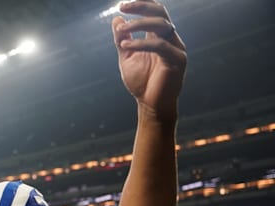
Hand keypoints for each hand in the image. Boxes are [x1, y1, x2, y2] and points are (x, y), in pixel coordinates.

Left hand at [112, 0, 185, 117]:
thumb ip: (122, 39)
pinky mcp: (178, 60)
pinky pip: (160, 45)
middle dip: (141, 6)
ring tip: (121, 30)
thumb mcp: (127, 57)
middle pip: (160, 12)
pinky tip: (126, 45)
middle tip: (123, 7)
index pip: (154, 12)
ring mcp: (176, 48)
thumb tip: (117, 18)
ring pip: (162, 25)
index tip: (122, 5)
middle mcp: (170, 39)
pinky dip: (141, 43)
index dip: (141, 4)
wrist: (150, 104)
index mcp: (159, 36)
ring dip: (139, 24)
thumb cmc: (141, 82)